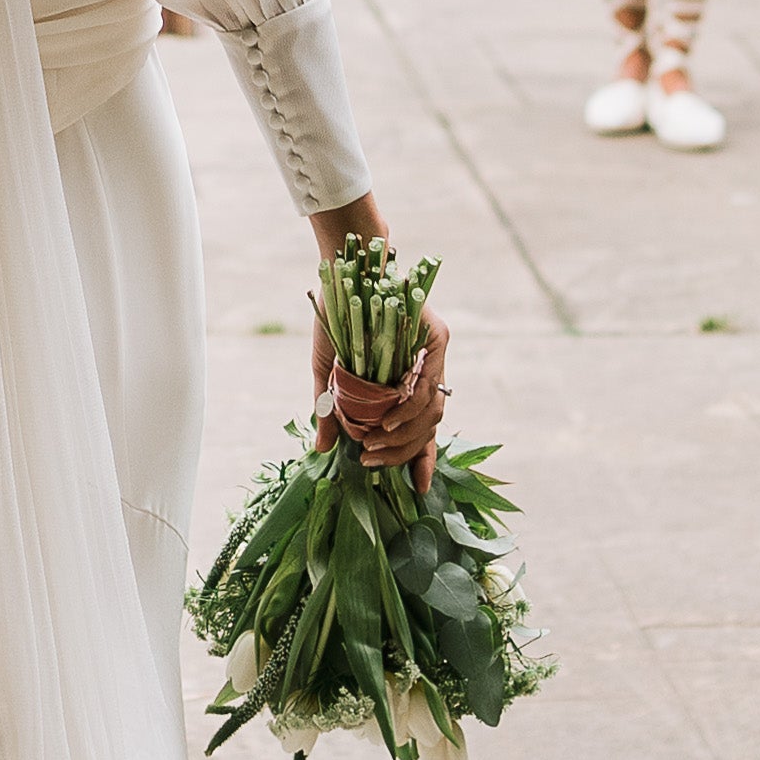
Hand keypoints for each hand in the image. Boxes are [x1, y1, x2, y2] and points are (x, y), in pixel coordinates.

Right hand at [312, 296, 449, 479]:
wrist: (341, 271)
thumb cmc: (336, 316)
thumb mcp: (328, 370)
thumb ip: (331, 410)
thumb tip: (322, 450)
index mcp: (406, 380)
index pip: (423, 427)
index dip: (424, 459)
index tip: (420, 488)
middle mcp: (426, 369)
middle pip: (431, 425)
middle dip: (404, 453)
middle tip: (372, 462)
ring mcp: (434, 354)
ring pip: (434, 410)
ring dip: (405, 436)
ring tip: (373, 446)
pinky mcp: (437, 338)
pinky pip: (428, 386)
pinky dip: (409, 409)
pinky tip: (387, 423)